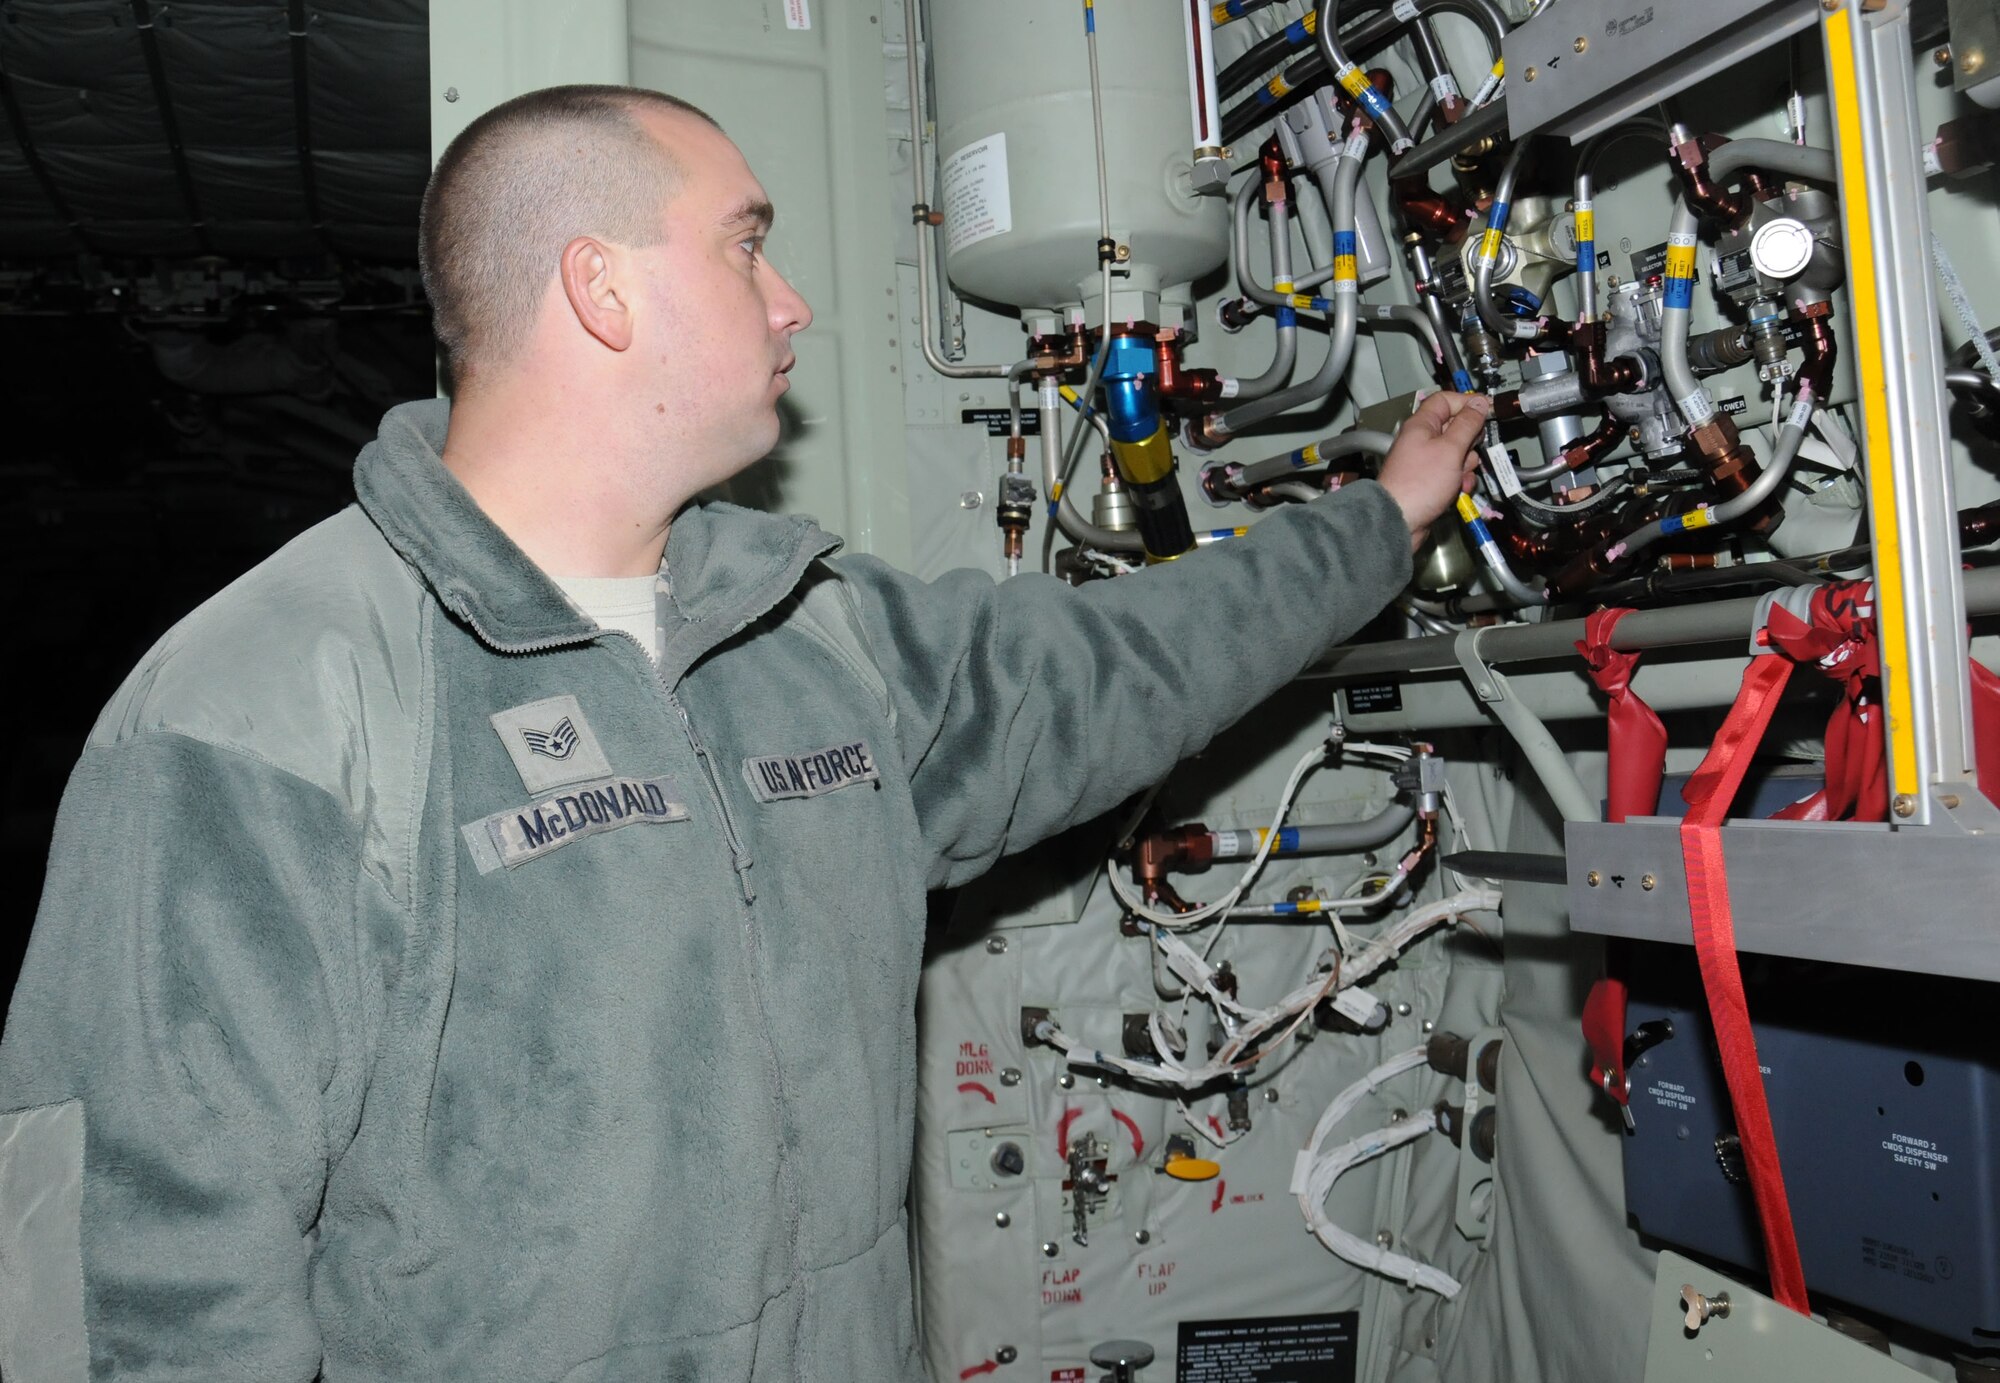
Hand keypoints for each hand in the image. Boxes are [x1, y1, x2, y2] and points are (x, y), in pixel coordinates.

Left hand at [1375, 390, 1490, 552]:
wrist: (1400, 521)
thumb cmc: (1419, 484)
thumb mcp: (1450, 448)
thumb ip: (1467, 424)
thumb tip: (1479, 403)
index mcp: (1422, 425)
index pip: (1446, 400)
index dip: (1467, 403)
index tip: (1486, 411)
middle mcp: (1422, 440)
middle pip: (1456, 427)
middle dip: (1470, 441)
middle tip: (1470, 451)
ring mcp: (1426, 461)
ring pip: (1458, 453)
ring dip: (1466, 465)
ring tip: (1459, 476)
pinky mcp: (1431, 480)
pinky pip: (1453, 473)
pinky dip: (1460, 480)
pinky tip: (1458, 490)